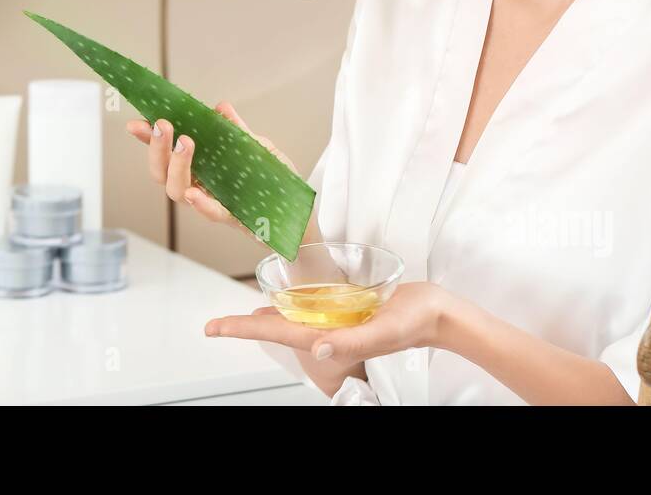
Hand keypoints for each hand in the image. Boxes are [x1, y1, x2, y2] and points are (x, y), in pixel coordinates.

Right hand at [124, 101, 296, 239]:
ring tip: (185, 143)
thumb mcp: (257, 148)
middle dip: (157, 149)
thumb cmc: (271, 181)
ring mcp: (211, 202)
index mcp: (200, 166)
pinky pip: (211, 213)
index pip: (166, 153)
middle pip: (162, 172)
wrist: (297, 213)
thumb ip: (238, 131)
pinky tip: (194, 193)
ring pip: (178, 191)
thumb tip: (221, 107)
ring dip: (177, 166)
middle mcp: (199, 185)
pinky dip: (201, 203)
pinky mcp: (232, 217)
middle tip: (163, 126)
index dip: (148, 140)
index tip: (136, 124)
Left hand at [205, 282, 450, 364]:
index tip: (213, 327)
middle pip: (276, 330)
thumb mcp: (384, 331)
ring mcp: (336, 323)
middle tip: (215, 326)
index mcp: (329, 339)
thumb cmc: (413, 322)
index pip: (276, 334)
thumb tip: (315, 348)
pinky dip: (292, 306)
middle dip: (246, 328)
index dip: (242, 330)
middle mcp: (327, 333)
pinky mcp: (346, 311)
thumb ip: (351, 341)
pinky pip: (311, 311)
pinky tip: (285, 303)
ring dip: (267, 319)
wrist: (437, 313)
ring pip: (291, 322)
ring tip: (242, 319)